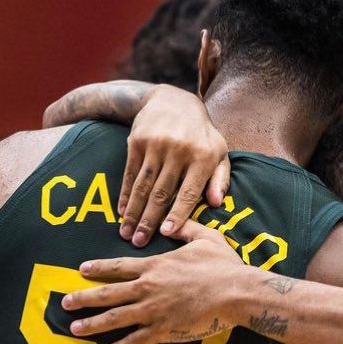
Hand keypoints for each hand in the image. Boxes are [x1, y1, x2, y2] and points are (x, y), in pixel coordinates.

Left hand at [63, 222, 246, 343]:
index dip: (98, 268)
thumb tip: (174, 221)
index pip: (119, 267)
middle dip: (84, 298)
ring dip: (93, 324)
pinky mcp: (164, 330)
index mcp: (156, 266)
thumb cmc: (224, 266)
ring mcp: (154, 310)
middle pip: (108, 293)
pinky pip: (136, 340)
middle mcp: (148, 288)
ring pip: (115, 318)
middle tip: (65, 302)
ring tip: (75, 328)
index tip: (81, 270)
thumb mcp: (206, 238)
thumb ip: (186, 228)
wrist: (236, 293)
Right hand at [118, 85, 229, 246]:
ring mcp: (156, 145)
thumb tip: (215, 204)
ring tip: (127, 234)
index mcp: (203, 156)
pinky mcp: (137, 141)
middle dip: (149, 220)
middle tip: (140, 243)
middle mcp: (179, 150)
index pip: (188, 192)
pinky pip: (130, 173)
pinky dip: (125, 194)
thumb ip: (220, 179)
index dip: (177, 214)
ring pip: (143, 185)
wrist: (173, 100)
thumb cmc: (201, 135)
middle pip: (162, 192)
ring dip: (134, 212)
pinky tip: (122, 212)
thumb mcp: (219, 152)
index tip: (166, 233)